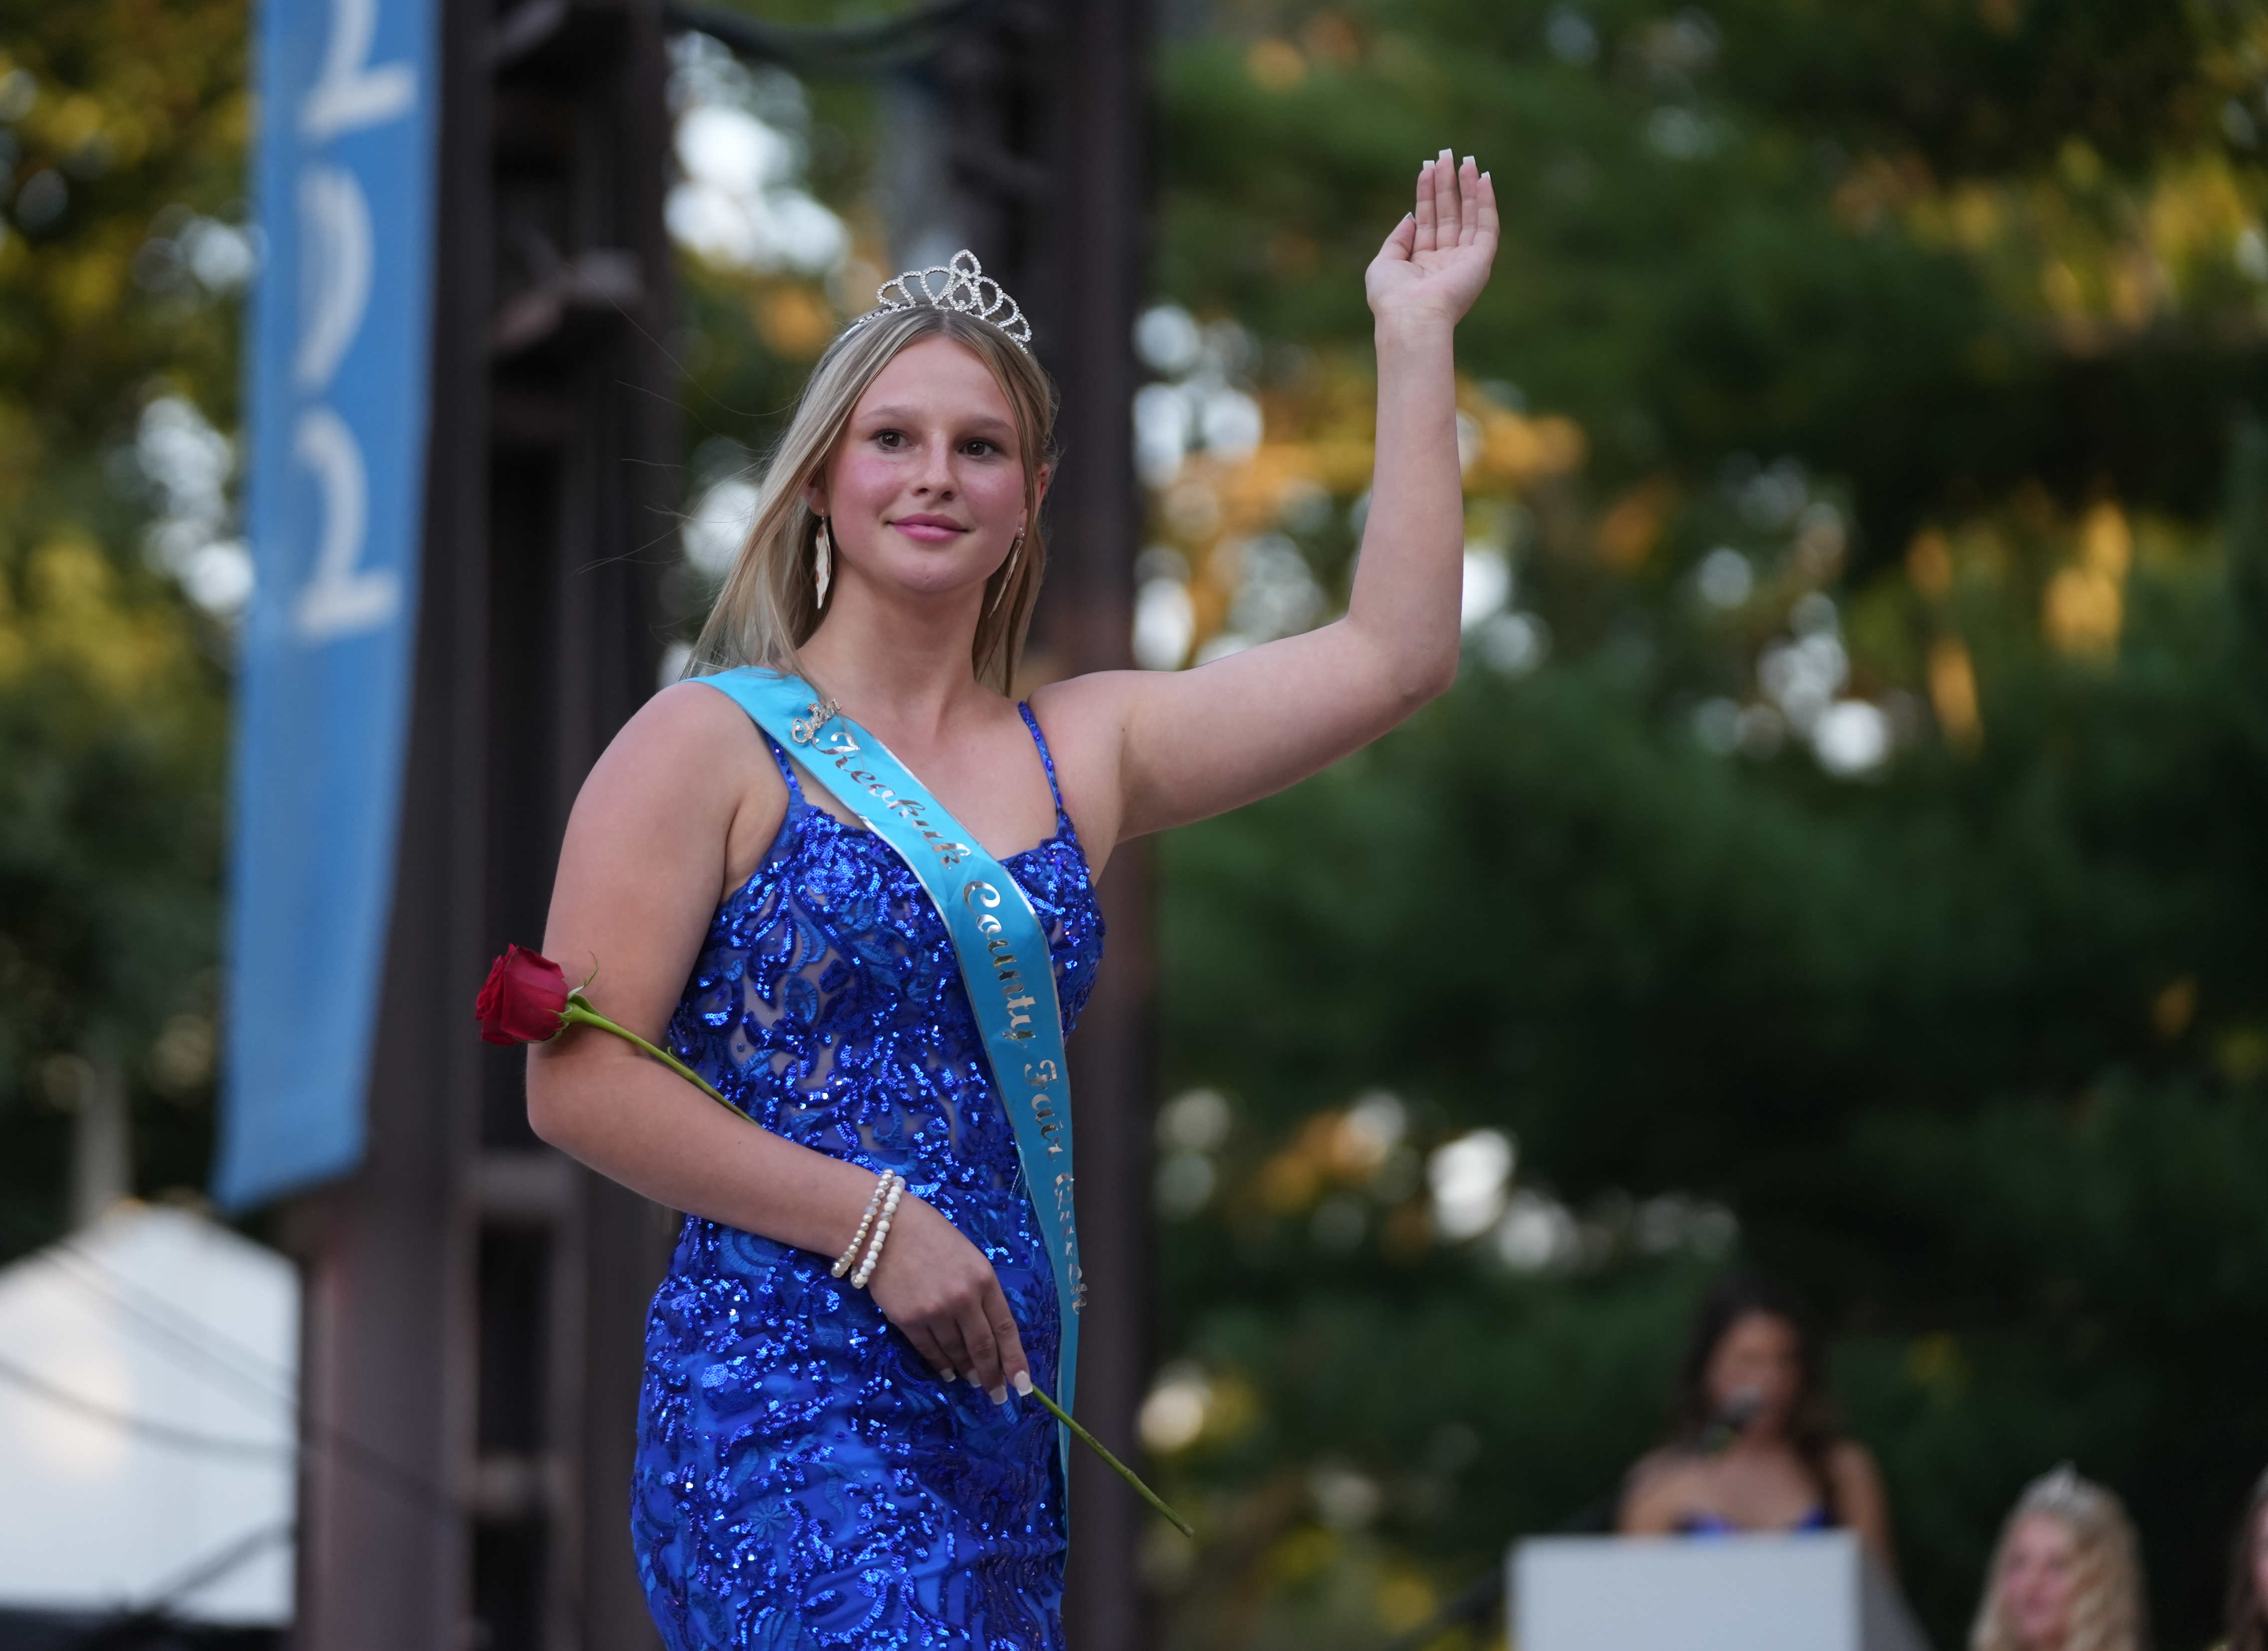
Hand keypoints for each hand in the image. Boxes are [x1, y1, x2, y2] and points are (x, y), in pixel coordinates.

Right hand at [863, 1192, 1029, 1404]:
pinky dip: (941, 1365)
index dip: (1015, 1360)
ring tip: (973, 1381)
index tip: (1023, 1385)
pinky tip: (948, 1373)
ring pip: (957, 1352)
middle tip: (997, 1395)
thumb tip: (988, 1328)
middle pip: (983, 1348)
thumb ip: (980, 1290)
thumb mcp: (968, 1257)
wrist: (883, 1226)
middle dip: (992, 1376)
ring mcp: (935, 1311)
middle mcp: (963, 1299)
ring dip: (966, 1370)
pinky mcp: (908, 1320)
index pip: (1006, 1329)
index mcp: (984, 1279)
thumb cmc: (929, 1235)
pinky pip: (930, 1351)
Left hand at [1366, 149, 1497, 328]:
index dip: (1426, 193)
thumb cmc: (1391, 298)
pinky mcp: (1480, 261)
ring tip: (1466, 160)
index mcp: (1422, 264)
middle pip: (1448, 214)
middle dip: (1447, 184)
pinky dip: (1486, 202)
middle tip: (1446, 154)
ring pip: (1468, 215)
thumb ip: (1397, 239)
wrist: (1411, 318)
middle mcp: (1445, 261)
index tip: (1426, 168)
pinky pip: (1487, 225)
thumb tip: (1411, 216)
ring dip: (1467, 187)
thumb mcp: (1384, 262)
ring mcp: (1464, 261)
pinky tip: (1483, 179)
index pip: (1426, 220)